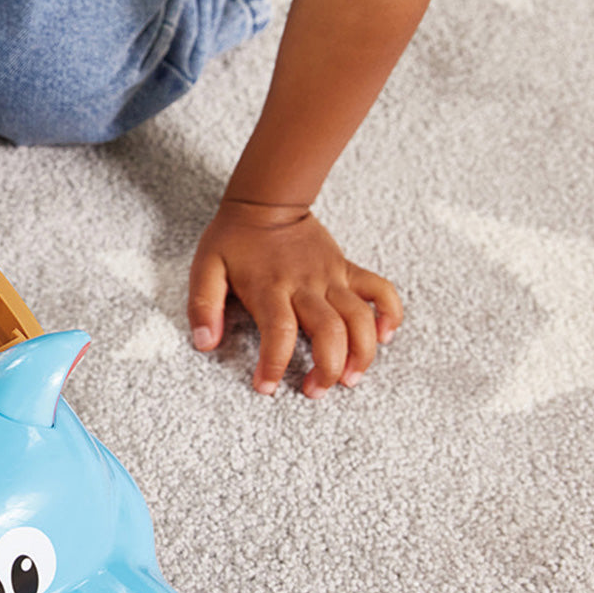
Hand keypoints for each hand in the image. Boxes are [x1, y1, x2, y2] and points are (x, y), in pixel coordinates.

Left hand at [187, 199, 401, 396]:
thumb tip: (204, 342)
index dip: (275, 364)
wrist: (268, 201)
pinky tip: (386, 337)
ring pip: (360, 318)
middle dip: (327, 368)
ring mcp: (331, 277)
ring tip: (350, 379)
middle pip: (329, 331)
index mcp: (270, 288)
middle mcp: (305, 285)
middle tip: (315, 391)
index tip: (266, 388)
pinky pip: (380, 290)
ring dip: (361, 353)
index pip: (279, 332)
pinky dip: (390, 314)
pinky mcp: (347, 269)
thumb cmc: (235, 238)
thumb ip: (203, 306)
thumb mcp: (206, 268)